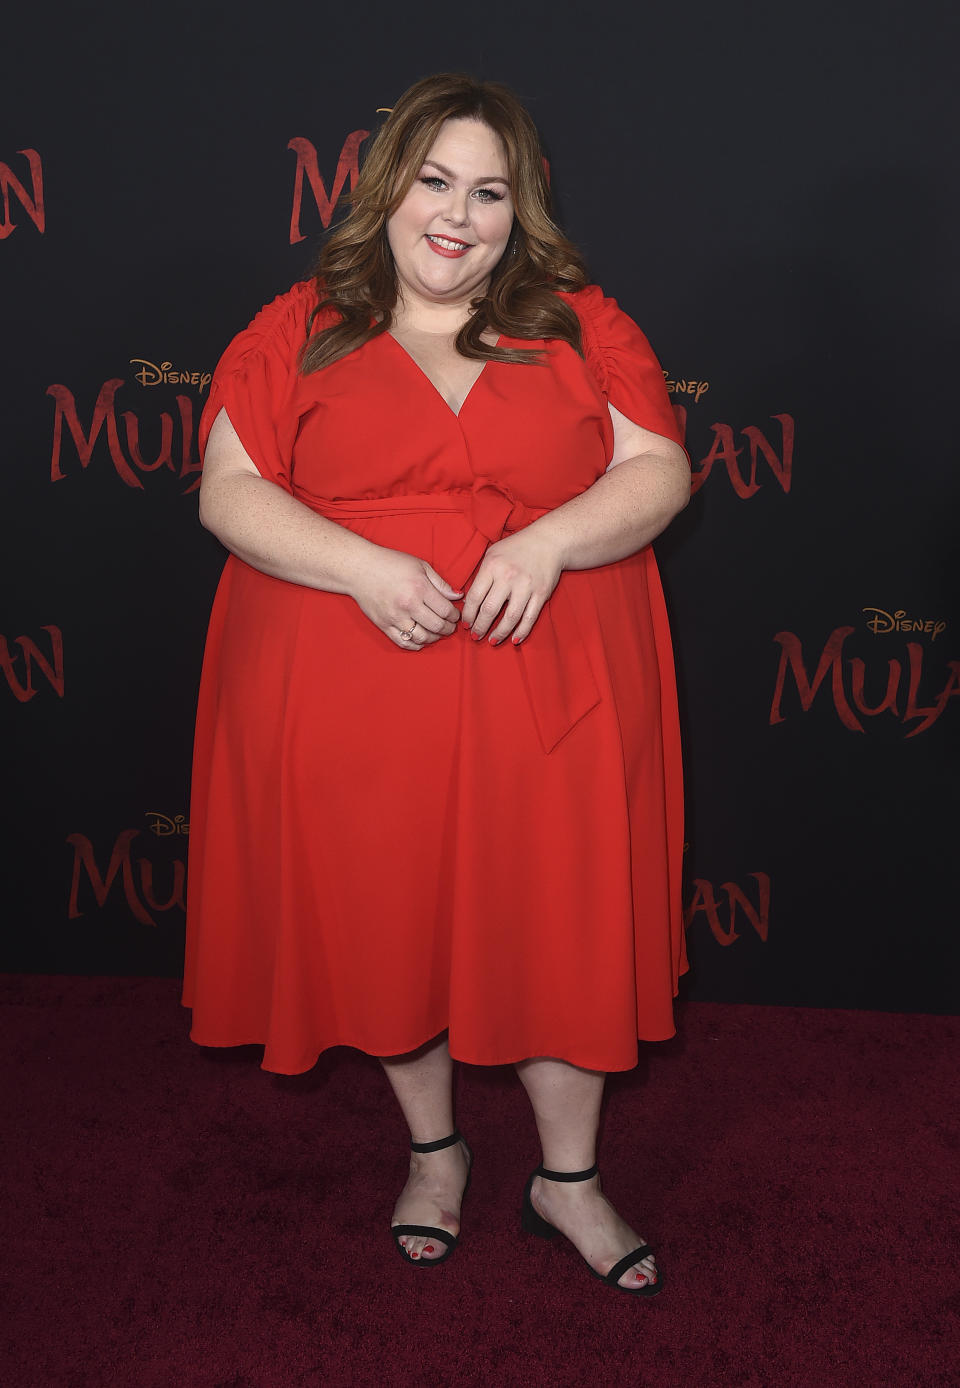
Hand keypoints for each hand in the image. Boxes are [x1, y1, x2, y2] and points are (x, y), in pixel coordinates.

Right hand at [350, 546, 462, 650]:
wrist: (360, 569)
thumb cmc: (390, 563)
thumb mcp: (420, 566)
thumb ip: (440, 583)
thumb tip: (458, 596)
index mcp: (419, 588)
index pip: (446, 610)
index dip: (455, 616)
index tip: (455, 615)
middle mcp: (408, 605)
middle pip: (437, 626)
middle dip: (448, 629)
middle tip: (450, 626)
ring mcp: (395, 617)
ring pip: (423, 638)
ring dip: (434, 638)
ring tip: (437, 633)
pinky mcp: (384, 625)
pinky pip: (404, 642)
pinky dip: (417, 645)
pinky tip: (422, 639)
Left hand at [461, 528, 562, 643]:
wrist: (548, 541)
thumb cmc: (516, 548)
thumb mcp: (492, 554)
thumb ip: (481, 576)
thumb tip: (468, 602)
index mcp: (492, 566)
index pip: (475, 597)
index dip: (468, 615)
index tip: (466, 624)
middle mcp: (508, 576)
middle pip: (489, 610)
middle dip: (480, 627)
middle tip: (475, 636)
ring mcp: (526, 586)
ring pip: (510, 618)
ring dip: (499, 633)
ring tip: (492, 641)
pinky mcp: (541, 594)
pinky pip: (529, 618)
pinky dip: (521, 632)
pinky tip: (514, 640)